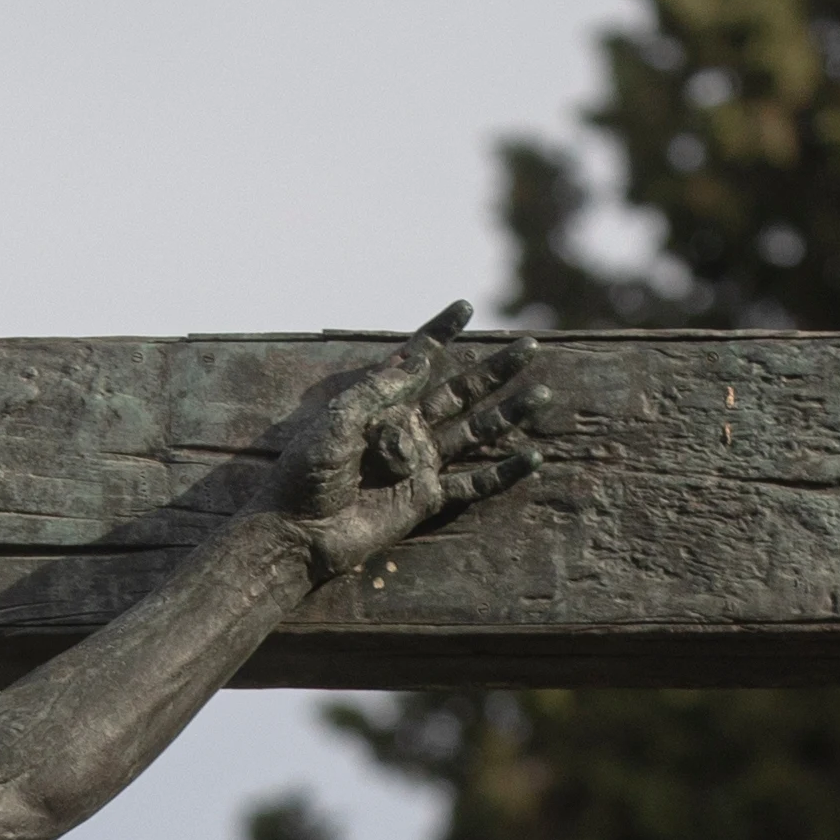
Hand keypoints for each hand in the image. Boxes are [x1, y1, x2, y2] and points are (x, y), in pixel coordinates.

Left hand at [261, 301, 553, 578]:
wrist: (298, 532)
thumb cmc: (305, 475)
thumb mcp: (335, 422)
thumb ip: (377, 390)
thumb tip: (418, 360)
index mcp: (380, 404)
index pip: (417, 360)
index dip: (440, 333)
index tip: (465, 307)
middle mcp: (405, 429)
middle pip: (460, 393)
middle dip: (494, 370)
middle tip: (529, 345)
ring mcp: (419, 463)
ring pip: (475, 433)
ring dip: (509, 414)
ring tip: (541, 393)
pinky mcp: (426, 499)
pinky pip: (472, 484)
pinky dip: (503, 472)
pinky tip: (533, 457)